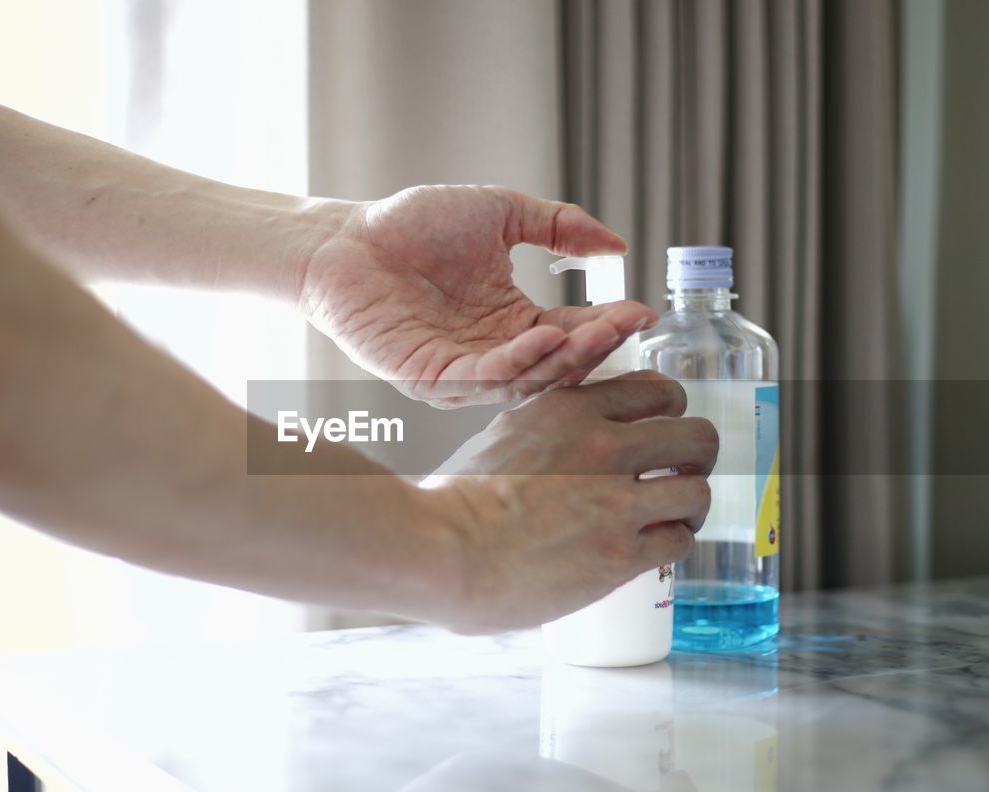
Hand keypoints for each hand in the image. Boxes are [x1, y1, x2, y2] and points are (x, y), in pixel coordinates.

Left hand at [299, 185, 656, 406]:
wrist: (347, 237)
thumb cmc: (413, 225)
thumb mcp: (501, 215)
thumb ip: (559, 227)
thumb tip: (617, 244)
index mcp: (512, 321)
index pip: (572, 332)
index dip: (607, 324)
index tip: (641, 310)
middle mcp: (493, 353)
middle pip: (557, 364)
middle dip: (596, 346)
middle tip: (626, 325)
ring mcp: (462, 371)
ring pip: (525, 379)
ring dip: (562, 358)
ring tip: (593, 331)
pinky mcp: (428, 378)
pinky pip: (480, 379)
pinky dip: (515, 362)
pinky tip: (543, 337)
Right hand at [422, 371, 718, 632]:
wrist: (443, 552)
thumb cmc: (455, 501)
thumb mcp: (503, 433)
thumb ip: (550, 424)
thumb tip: (576, 427)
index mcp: (571, 410)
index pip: (656, 392)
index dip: (668, 413)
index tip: (664, 430)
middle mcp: (602, 448)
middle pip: (695, 436)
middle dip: (695, 454)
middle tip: (684, 470)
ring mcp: (616, 504)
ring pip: (697, 491)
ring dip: (691, 503)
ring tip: (675, 515)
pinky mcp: (620, 555)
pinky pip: (679, 541)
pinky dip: (672, 542)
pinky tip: (654, 546)